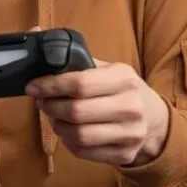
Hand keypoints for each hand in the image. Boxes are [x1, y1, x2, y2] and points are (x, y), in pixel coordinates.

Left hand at [26, 60, 169, 166]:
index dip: (50, 86)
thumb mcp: (106, 69)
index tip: (33, 86)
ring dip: (57, 126)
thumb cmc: (120, 90)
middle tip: (43, 102)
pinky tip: (69, 132)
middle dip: (50, 107)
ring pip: (78, 135)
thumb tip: (34, 32)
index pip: (80, 84)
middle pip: (76, 112)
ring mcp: (130, 134)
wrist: (154, 120)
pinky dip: (69, 142)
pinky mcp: (125, 155)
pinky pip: (84, 152)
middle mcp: (131, 106)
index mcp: (124, 78)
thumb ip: (73, 56)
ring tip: (54, 117)